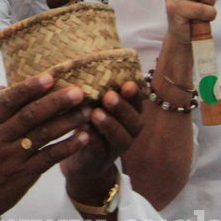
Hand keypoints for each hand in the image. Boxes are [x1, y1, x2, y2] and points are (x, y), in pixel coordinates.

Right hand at [0, 74, 92, 220]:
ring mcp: (13, 158)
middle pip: (30, 116)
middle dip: (56, 102)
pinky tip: (82, 138)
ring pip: (43, 135)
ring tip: (86, 111)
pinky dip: (67, 147)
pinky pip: (49, 158)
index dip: (29, 88)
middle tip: (78, 91)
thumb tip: (3, 89)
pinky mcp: (24, 175)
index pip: (8, 101)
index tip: (48, 77)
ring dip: (67, 122)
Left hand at [60, 83, 143, 205]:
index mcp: (129, 115)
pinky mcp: (100, 160)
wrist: (83, 161)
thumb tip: (86, 58)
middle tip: (109, 96)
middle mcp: (128, 132)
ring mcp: (116, 148)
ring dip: (110, 125)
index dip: (134, 95)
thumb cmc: (89, 123)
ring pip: (120, 138)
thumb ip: (97, 89)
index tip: (128, 83)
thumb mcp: (95, 105)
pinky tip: (83, 131)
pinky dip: (92, 140)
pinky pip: (100, 151)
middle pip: (134, 121)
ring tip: (96, 113)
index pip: (136, 103)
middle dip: (122, 108)